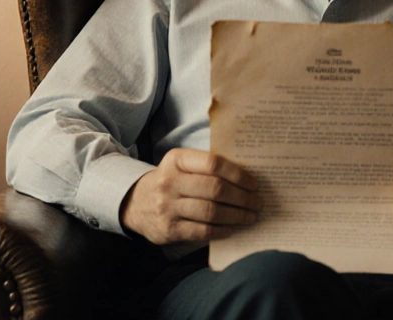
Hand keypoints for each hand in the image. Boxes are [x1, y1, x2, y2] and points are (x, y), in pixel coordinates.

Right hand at [119, 148, 261, 244]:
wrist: (134, 203)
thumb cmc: (170, 182)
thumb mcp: (181, 165)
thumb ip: (206, 167)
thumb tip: (247, 177)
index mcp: (176, 160)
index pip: (213, 163)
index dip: (238, 174)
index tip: (254, 184)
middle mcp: (170, 182)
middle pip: (215, 189)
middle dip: (242, 198)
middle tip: (258, 203)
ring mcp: (167, 207)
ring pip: (211, 212)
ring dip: (237, 216)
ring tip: (251, 216)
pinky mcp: (168, 229)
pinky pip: (202, 231)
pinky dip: (222, 230)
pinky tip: (233, 228)